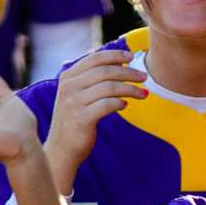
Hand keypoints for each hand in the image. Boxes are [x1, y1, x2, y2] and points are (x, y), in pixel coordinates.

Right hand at [42, 49, 142, 180]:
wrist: (61, 148)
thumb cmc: (76, 119)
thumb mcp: (79, 95)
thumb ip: (93, 79)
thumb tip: (119, 63)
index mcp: (68, 77)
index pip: (94, 59)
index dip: (115, 56)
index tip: (132, 56)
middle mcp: (69, 87)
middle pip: (105, 71)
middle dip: (128, 72)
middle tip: (144, 77)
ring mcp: (73, 102)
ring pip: (109, 87)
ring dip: (130, 89)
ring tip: (143, 94)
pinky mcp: (81, 118)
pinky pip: (107, 105)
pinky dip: (120, 103)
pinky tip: (125, 105)